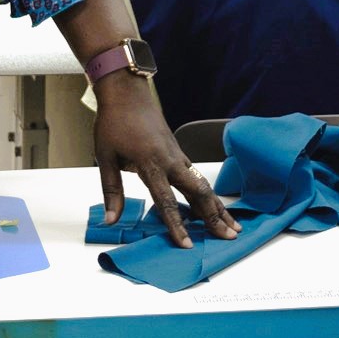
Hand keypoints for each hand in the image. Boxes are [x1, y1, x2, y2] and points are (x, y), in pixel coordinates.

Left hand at [92, 74, 237, 248]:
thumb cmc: (114, 122)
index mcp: (150, 163)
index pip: (166, 201)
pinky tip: (215, 205)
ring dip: (218, 207)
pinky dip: (209, 194)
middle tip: (229, 236)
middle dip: (214, 217)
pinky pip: (198, 177)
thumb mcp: (105, 157)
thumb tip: (110, 220)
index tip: (187, 244)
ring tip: (233, 226)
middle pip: (199, 193)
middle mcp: (171, 160)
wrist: (126, 93)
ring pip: (204, 185)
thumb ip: (111, 191)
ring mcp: (178, 155)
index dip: (177, 225)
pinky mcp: (179, 153)